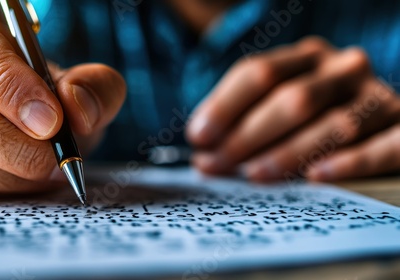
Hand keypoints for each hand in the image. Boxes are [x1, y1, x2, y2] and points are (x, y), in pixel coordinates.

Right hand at [0, 11, 125, 196]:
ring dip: (10, 175)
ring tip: (49, 171)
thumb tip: (80, 110)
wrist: (24, 130)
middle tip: (54, 158)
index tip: (51, 120)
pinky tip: (27, 185)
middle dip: (10, 141)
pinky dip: (0, 194)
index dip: (10, 84)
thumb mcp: (78, 87)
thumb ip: (94, 87)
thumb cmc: (45, 102)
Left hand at [187, 36, 399, 181]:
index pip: (260, 73)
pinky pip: (384, 148)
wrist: (377, 121)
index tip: (198, 137)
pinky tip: (316, 177)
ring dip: (287, 154)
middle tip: (215, 164)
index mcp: (308, 57)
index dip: (224, 106)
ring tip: (253, 175)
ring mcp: (377, 98)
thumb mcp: (279, 101)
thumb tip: (202, 148)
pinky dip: (350, 163)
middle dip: (247, 136)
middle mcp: (344, 70)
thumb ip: (243, 117)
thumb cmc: (312, 116)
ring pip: (333, 125)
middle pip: (293, 99)